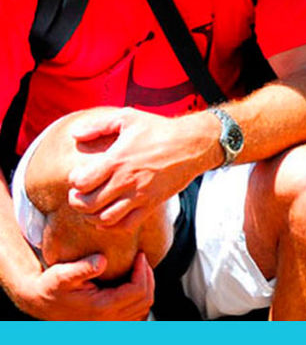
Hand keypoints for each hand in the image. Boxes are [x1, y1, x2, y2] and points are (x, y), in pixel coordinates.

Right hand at [15, 252, 153, 320]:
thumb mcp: (62, 274)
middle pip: (144, 300)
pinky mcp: (109, 326)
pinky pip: (136, 316)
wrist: (40, 303)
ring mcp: (109, 326)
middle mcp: (108, 321)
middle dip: (147, 277)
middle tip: (142, 259)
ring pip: (143, 309)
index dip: (143, 270)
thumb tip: (103, 261)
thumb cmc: (51, 285)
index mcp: (101, 308)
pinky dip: (140, 300)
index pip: (138, 290)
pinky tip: (134, 283)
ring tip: (140, 269)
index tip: (140, 254)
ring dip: (146, 288)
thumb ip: (82, 267)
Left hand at [66, 108, 211, 228]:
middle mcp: (126, 181)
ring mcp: (140, 195)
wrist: (192, 144)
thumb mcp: (127, 118)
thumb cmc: (159, 129)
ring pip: (105, 219)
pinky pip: (127, 225)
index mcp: (116, 160)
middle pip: (88, 205)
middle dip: (77, 203)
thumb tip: (74, 135)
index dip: (74, 182)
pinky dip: (112, 226)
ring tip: (92, 208)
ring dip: (92, 217)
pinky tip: (108, 217)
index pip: (80, 183)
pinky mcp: (152, 204)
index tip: (79, 177)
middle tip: (79, 196)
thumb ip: (97, 125)